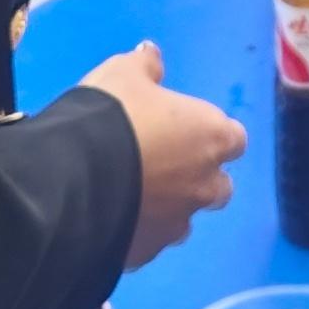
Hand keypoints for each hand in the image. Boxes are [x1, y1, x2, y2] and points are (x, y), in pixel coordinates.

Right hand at [81, 41, 242, 271]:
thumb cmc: (111, 115)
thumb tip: (152, 55)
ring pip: (185, 219)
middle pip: (219, 186)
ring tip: (135, 194)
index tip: (188, 129)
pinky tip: (112, 218)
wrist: (75, 178)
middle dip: (199, 177)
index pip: (234, 139)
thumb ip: (145, 66)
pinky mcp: (146, 252)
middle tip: (164, 163)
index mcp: (210, 136)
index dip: (212, 134)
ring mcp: (176, 223)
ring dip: (171, 208)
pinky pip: (150, 242)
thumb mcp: (123, 73)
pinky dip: (139, 231)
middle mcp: (204, 184)